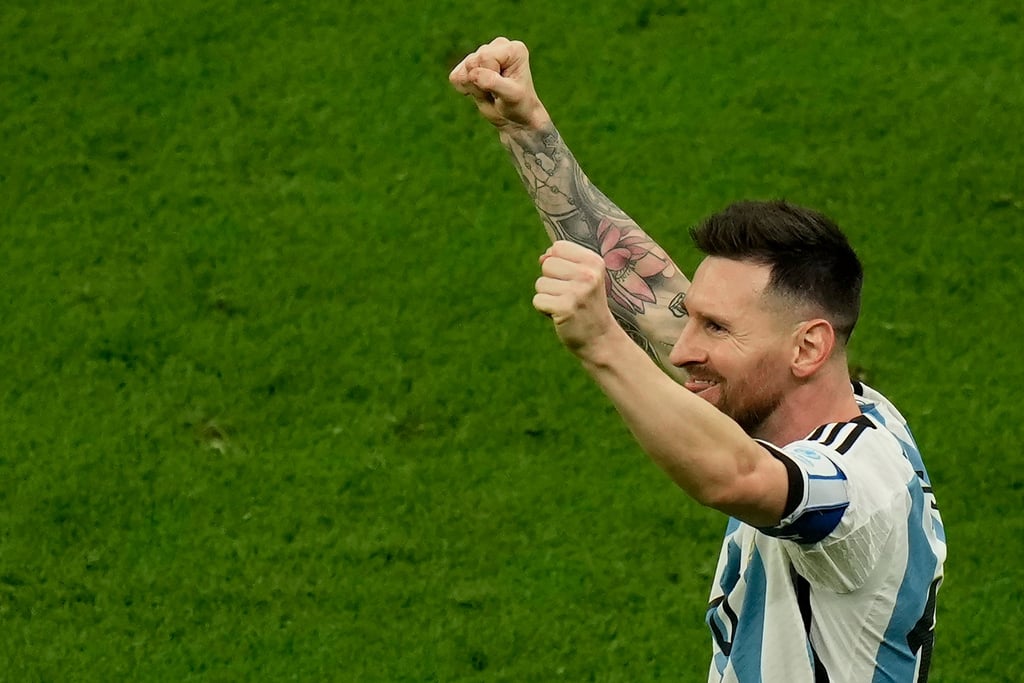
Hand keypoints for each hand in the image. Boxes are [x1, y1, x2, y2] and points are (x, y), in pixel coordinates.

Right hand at [449, 37, 550, 130]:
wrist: (515, 118)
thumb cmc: (518, 105)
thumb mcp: (511, 96)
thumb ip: (492, 82)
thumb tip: (472, 73)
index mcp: (512, 49)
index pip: (485, 58)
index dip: (490, 78)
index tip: (503, 88)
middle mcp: (498, 46)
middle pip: (471, 62)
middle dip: (480, 84)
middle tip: (496, 93)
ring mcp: (482, 53)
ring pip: (462, 71)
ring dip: (473, 88)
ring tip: (490, 92)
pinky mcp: (469, 64)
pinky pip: (455, 76)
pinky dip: (465, 89)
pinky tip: (481, 90)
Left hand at [534, 241, 619, 355]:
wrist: (600, 339)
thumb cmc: (587, 305)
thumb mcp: (583, 278)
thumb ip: (563, 262)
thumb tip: (543, 257)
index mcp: (594, 261)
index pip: (558, 247)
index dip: (557, 263)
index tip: (571, 280)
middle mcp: (588, 274)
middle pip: (547, 264)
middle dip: (551, 281)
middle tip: (569, 297)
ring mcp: (577, 291)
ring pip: (540, 283)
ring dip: (548, 297)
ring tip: (566, 306)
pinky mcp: (565, 308)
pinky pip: (538, 300)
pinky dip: (544, 310)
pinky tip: (561, 315)